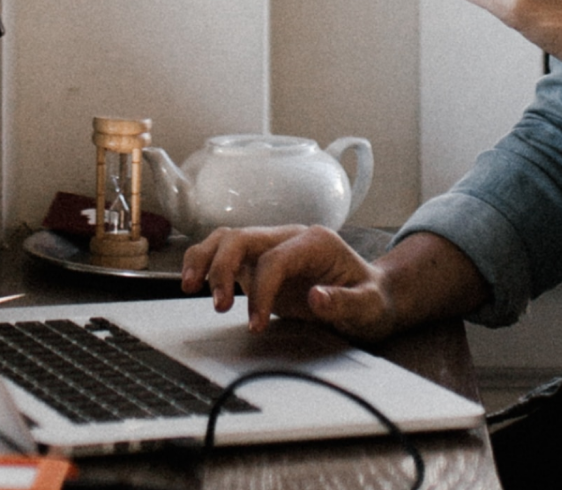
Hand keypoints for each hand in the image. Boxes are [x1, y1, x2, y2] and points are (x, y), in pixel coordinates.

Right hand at [180, 226, 397, 340]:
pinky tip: (194, 283)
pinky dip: (205, 264)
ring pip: (227, 239)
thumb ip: (346, 302)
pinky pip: (224, 254)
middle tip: (218, 305)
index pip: (274, 259)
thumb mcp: (371, 306)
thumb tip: (317, 297)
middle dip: (222, 268)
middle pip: (242, 238)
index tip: (255, 323)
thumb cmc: (372, 299)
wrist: (373, 296)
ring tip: (188, 286)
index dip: (261, 291)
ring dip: (204, 260)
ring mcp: (272, 247)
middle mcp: (289, 238)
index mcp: (316, 242)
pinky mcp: (259, 262)